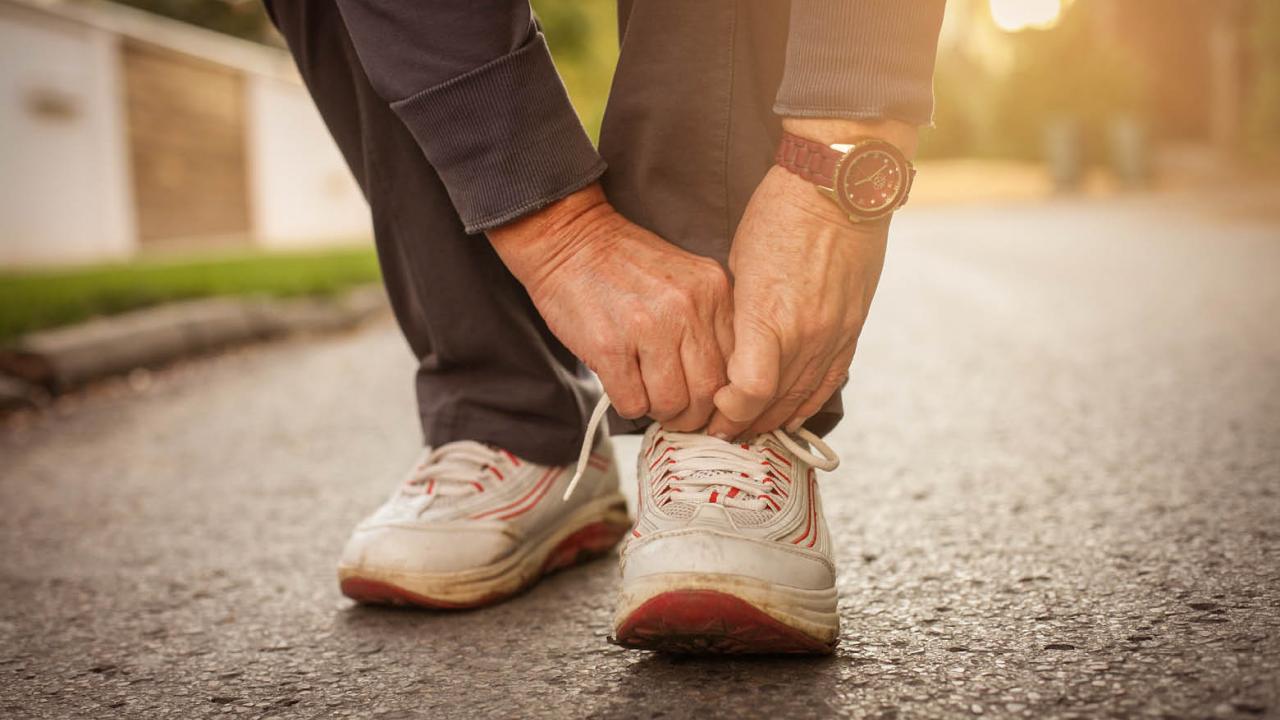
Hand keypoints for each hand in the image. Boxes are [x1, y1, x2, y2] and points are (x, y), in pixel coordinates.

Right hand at [488, 184, 733, 429]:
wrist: (570, 240)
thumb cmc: (625, 266)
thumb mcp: (686, 280)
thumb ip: (709, 323)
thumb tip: (721, 387)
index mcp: (713, 292)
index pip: (737, 366)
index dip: (722, 397)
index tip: (708, 406)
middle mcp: (687, 308)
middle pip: (707, 392)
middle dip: (692, 415)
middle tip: (677, 414)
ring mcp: (647, 326)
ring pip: (671, 403)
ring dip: (659, 412)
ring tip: (647, 396)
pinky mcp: (609, 345)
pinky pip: (632, 403)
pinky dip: (629, 406)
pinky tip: (623, 385)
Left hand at [706, 119, 915, 438]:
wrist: (838, 187)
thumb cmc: (777, 216)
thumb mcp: (738, 264)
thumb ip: (736, 314)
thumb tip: (724, 350)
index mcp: (769, 316)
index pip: (748, 392)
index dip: (726, 410)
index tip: (709, 408)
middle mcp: (806, 334)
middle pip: (773, 404)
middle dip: (741, 424)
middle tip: (717, 431)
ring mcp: (834, 334)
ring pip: (802, 399)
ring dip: (772, 420)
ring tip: (747, 429)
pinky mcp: (852, 329)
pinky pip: (830, 382)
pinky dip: (806, 403)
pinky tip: (788, 415)